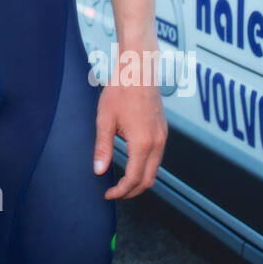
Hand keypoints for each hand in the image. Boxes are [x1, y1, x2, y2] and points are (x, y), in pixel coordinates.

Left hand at [94, 47, 167, 199]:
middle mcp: (157, 142)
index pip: (134, 179)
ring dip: (139, 180)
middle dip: (132, 191)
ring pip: (155, 169)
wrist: (138, 69)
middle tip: (114, 193)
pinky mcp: (163, 130)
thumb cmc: (120, 90)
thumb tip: (99, 171)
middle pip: (148, 180)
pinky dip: (146, 167)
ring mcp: (162, 136)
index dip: (121, 191)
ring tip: (121, 181)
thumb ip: (103, 148)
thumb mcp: (105, 119)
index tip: (108, 194)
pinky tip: (131, 163)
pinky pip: (157, 157)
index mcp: (143, 143)